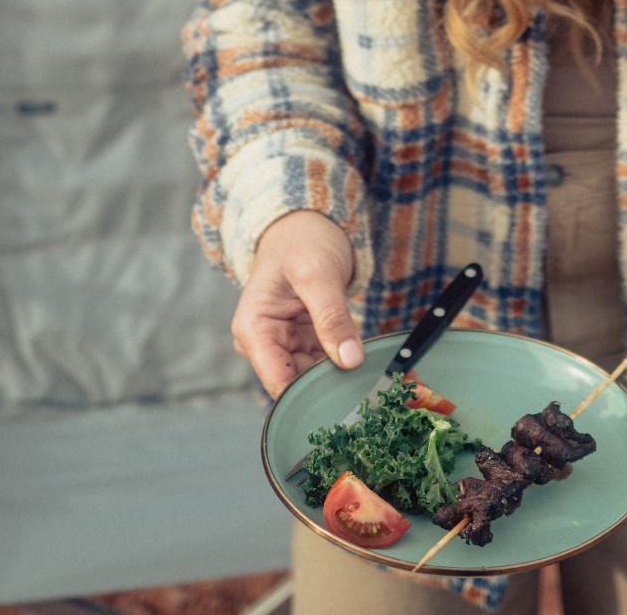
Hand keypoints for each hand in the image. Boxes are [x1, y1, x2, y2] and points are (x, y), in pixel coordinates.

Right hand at [232, 210, 363, 397]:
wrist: (306, 223)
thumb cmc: (303, 241)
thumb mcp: (318, 275)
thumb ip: (332, 318)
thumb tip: (350, 361)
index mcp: (253, 329)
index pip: (278, 381)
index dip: (308, 397)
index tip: (345, 404)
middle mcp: (264, 342)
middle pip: (296, 382)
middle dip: (329, 386)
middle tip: (370, 389)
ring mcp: (284, 342)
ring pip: (313, 375)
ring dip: (340, 375)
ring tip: (372, 375)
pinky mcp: (303, 339)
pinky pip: (324, 360)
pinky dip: (343, 361)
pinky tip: (365, 361)